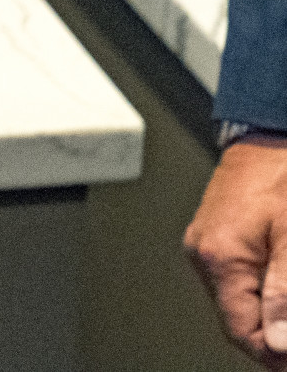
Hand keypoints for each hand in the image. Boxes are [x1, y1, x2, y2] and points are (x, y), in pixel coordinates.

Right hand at [187, 134, 286, 366]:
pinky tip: (284, 282)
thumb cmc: (283, 173)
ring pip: (240, 298)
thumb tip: (280, 342)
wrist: (271, 132)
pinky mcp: (218, 234)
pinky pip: (239, 275)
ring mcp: (208, 242)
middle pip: (239, 318)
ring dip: (271, 310)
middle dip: (276, 331)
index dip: (275, 354)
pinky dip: (265, 287)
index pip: (241, 331)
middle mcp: (204, 251)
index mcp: (218, 256)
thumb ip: (285, 291)